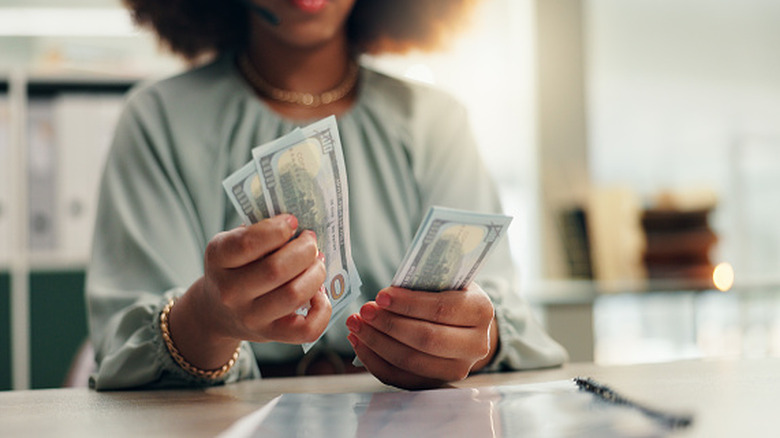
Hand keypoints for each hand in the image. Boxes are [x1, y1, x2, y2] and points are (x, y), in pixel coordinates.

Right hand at [169, 214, 330, 369]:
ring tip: (317, 263)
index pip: (248, 243)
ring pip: (294, 295)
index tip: (293, 221)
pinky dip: (322, 309)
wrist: (217, 311)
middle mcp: (230, 292)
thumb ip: (260, 232)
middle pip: (277, 269)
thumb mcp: (233, 244)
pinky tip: (319, 293)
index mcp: (218, 259)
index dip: (278, 229)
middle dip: (305, 250)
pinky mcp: (271, 335)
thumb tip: (301, 227)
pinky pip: (307, 329)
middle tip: (311, 242)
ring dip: (316, 274)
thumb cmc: (235, 268)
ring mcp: (250, 317)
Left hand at [346, 283, 497, 389]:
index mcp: (480, 311)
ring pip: (411, 362)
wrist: (464, 322)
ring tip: (356, 325)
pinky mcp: (437, 383)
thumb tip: (385, 296)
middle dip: (389, 325)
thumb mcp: (446, 280)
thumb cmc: (448, 293)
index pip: (442, 310)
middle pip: (427, 340)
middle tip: (364, 311)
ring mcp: (458, 369)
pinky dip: (375, 361)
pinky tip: (359, 343)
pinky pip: (400, 378)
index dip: (409, 304)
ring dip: (377, 343)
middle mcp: (476, 345)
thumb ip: (423, 284)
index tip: (381, 296)